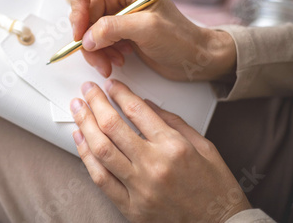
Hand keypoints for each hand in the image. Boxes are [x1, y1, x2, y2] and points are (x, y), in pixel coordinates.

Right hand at [68, 0, 235, 80]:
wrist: (193, 57)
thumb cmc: (181, 38)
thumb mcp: (148, 29)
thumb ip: (113, 28)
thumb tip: (86, 38)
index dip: (76, 6)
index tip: (80, 30)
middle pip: (82, 10)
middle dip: (87, 36)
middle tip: (96, 55)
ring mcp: (116, 10)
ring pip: (86, 28)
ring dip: (94, 49)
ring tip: (109, 62)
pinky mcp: (115, 27)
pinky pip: (94, 39)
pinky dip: (100, 53)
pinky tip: (116, 59)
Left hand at [70, 80, 250, 221]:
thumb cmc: (215, 189)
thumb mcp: (205, 146)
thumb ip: (173, 122)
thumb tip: (145, 103)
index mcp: (174, 147)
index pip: (136, 110)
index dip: (119, 93)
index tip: (111, 84)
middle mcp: (154, 166)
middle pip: (112, 126)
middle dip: (95, 102)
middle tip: (88, 89)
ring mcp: (139, 188)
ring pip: (101, 150)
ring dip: (84, 124)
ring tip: (77, 108)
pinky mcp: (130, 207)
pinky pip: (100, 178)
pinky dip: (85, 156)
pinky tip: (80, 139)